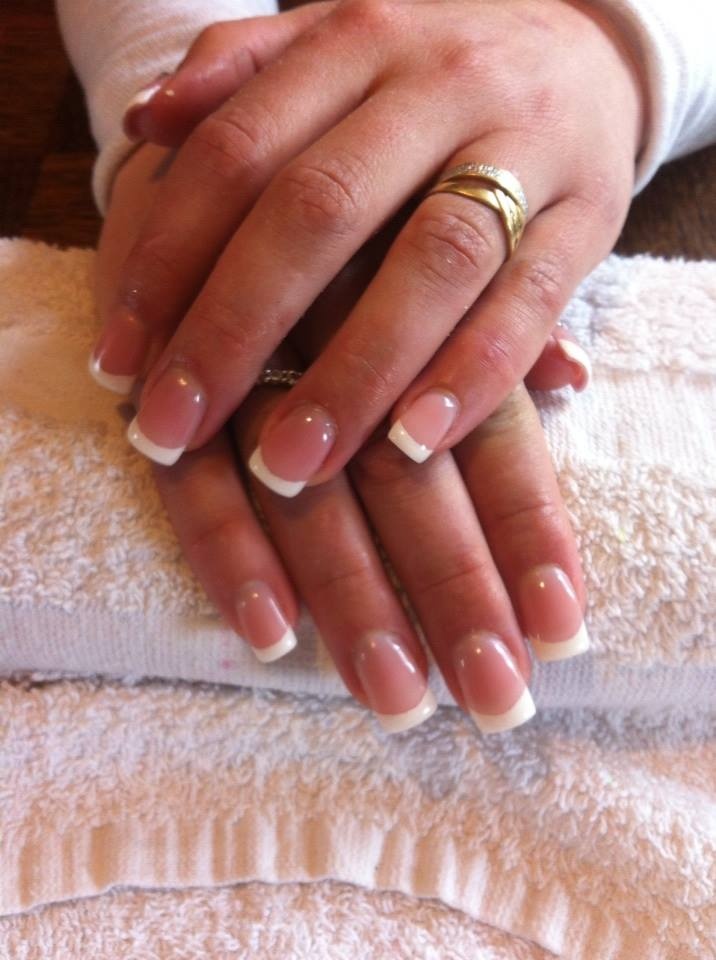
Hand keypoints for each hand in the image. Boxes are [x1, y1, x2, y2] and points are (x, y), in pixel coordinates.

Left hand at [91, 0, 637, 488]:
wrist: (589, 47)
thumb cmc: (435, 72)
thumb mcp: (340, 44)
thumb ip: (243, 72)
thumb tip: (145, 123)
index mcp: (355, 41)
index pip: (239, 152)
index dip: (169, 261)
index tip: (120, 363)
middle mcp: (436, 86)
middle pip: (319, 210)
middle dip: (237, 330)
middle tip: (174, 431)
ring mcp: (523, 148)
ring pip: (432, 261)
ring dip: (355, 373)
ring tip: (290, 467)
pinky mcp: (590, 216)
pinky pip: (530, 301)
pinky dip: (474, 374)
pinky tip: (416, 441)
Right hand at [97, 142, 589, 731]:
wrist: (223, 126)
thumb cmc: (351, 209)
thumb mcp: (430, 242)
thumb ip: (497, 320)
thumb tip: (574, 373)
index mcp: (418, 300)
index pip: (488, 431)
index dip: (529, 529)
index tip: (563, 628)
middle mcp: (342, 330)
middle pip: (409, 478)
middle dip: (455, 590)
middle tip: (496, 698)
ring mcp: (248, 360)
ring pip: (306, 494)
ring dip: (351, 597)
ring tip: (393, 694)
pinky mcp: (167, 378)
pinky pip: (190, 474)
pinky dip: (228, 552)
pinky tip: (267, 630)